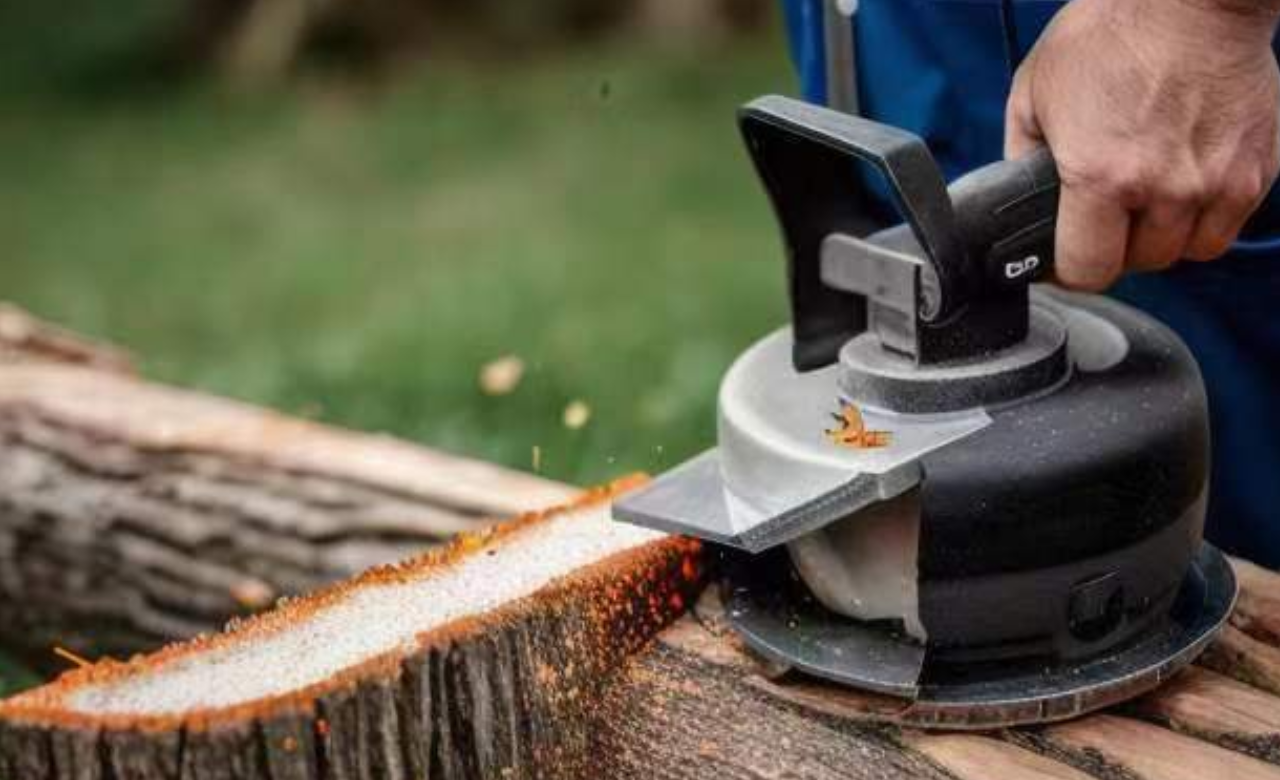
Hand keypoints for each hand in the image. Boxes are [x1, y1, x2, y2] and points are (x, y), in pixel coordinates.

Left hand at [1006, 0, 1279, 289]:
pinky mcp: (1258, 168)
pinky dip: (1206, 216)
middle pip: (1140, 263)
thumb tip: (1018, 197)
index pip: (1088, 270)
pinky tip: (1185, 182)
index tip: (1065, 259)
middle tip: (1105, 218)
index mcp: (1100, 177)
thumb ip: (1022, 155)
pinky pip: (1228, 224)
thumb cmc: (1110, 32)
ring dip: (1164, 237)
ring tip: (1147, 201)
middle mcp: (1163, 188)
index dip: (1071, 272)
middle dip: (1117, 247)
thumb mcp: (1033, 93)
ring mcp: (1217, 181)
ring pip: (1189, 252)